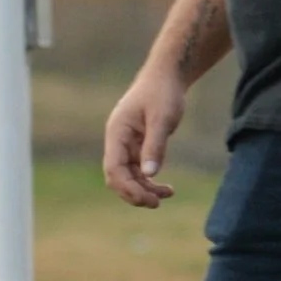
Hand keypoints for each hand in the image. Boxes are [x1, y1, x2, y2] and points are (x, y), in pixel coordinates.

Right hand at [104, 63, 187, 208]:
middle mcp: (118, 141)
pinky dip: (150, 180)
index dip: (126, 187)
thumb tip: (149, 174)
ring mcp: (127, 144)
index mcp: (117, 133)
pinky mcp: (138, 146)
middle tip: (157, 203)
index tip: (146, 199)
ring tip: (167, 195)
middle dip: (135, 192)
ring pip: (129, 176)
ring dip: (144, 189)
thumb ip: (155, 145)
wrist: (167, 77)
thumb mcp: (162, 118)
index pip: (113, 168)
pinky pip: (139, 170)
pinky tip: (166, 188)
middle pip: (118, 176)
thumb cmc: (163, 93)